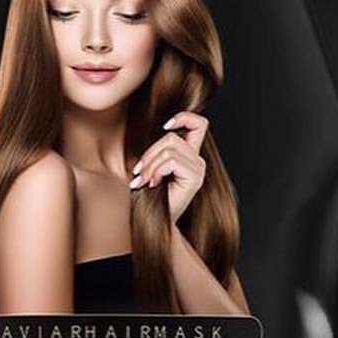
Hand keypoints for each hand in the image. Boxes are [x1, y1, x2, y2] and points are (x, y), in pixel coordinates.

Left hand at [129, 110, 208, 224]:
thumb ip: (157, 149)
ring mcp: (198, 169)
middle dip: (150, 153)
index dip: (184, 117)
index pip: (199, 123)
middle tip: (138, 172)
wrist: (157, 221)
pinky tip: (152, 184)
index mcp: (190, 155)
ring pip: (169, 149)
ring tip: (143, 180)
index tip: (165, 126)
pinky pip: (171, 161)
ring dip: (150, 165)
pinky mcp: (195, 177)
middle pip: (172, 137)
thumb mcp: (153, 166)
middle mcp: (198, 160)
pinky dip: (156, 171)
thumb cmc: (152, 195)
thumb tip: (153, 129)